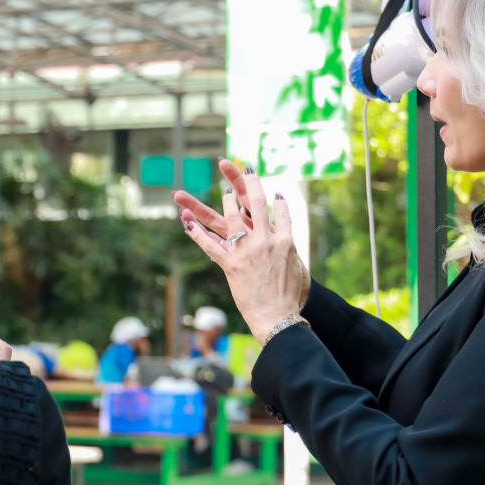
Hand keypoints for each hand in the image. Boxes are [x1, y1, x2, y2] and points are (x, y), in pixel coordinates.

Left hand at [173, 161, 309, 341]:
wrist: (278, 317)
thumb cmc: (291, 297)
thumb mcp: (299, 270)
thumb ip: (292, 253)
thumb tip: (289, 246)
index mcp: (285, 241)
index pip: (282, 213)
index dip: (279, 202)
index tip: (276, 193)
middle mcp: (266, 241)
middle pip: (256, 204)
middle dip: (250, 183)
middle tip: (245, 167)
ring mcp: (247, 251)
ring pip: (231, 219)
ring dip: (225, 202)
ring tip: (223, 190)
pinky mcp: (230, 264)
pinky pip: (210, 245)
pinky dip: (196, 232)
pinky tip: (185, 220)